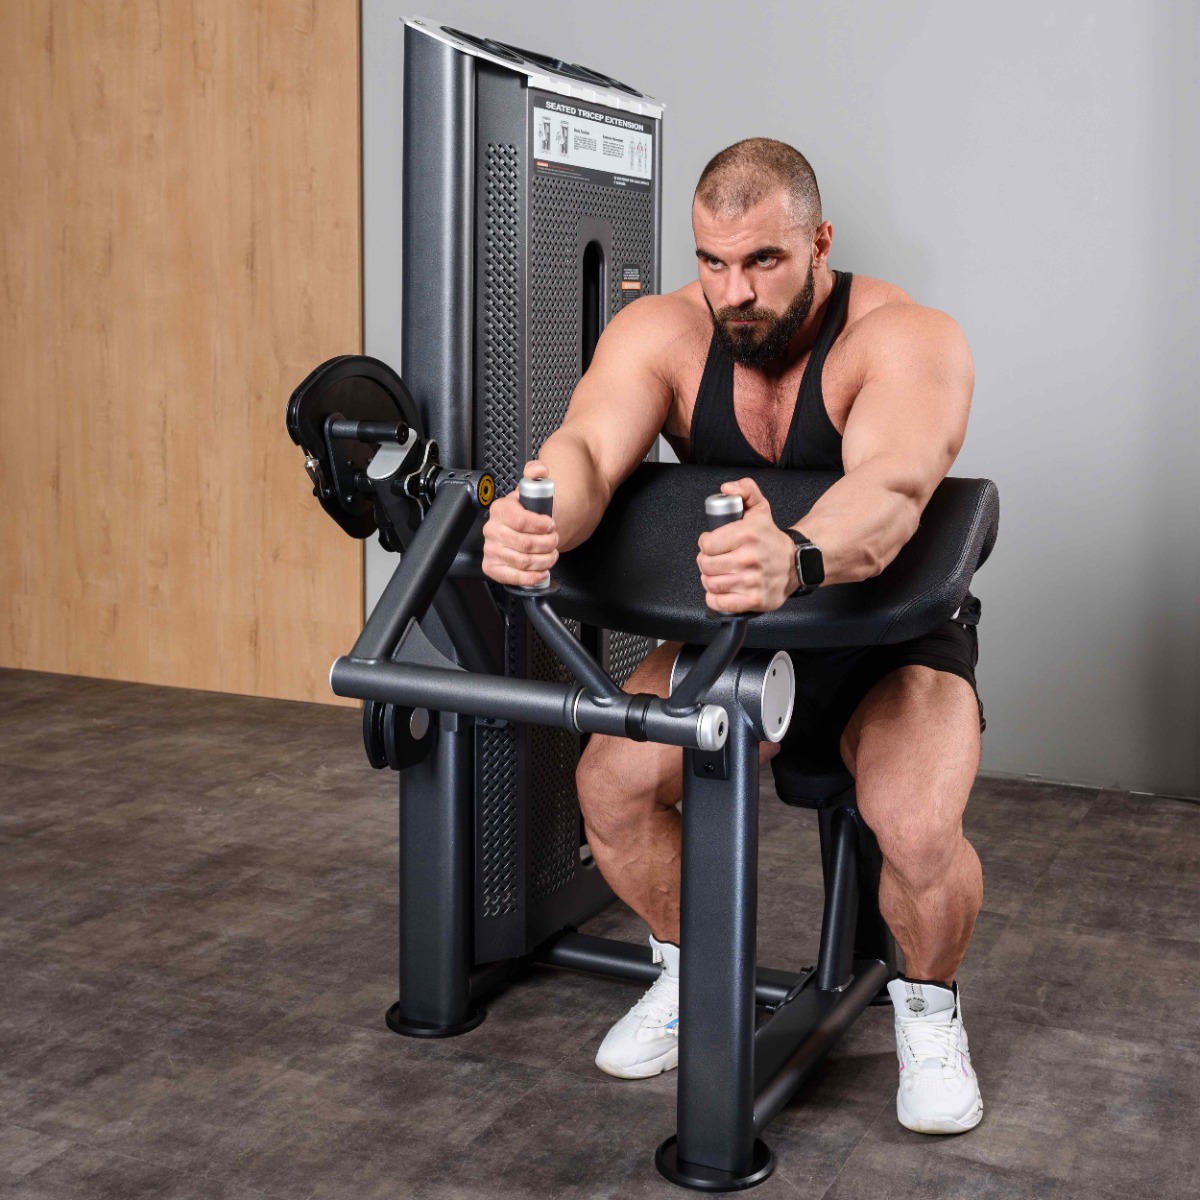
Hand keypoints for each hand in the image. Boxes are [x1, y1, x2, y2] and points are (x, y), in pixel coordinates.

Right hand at [481, 460, 559, 586]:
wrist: (525, 529)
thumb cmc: (530, 512)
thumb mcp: (533, 490)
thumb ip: (536, 474)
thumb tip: (537, 469)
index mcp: (500, 509)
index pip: (520, 521)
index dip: (541, 526)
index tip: (551, 525)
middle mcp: (491, 530)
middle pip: (524, 544)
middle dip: (547, 544)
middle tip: (554, 541)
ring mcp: (491, 550)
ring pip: (523, 562)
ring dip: (544, 560)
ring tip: (551, 555)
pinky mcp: (492, 567)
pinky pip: (512, 577)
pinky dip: (532, 577)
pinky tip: (542, 572)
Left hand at [696, 478, 799, 613]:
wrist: (797, 563)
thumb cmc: (772, 539)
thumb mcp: (760, 508)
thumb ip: (745, 490)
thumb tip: (727, 488)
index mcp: (747, 535)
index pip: (706, 544)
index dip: (706, 543)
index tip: (712, 544)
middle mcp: (749, 558)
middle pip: (706, 565)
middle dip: (706, 562)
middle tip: (715, 560)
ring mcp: (751, 581)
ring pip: (710, 583)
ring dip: (710, 580)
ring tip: (720, 574)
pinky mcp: (754, 600)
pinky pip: (720, 603)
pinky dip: (715, 599)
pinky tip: (722, 591)